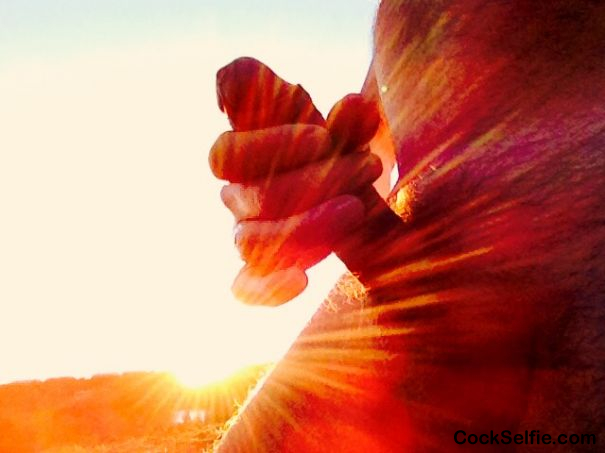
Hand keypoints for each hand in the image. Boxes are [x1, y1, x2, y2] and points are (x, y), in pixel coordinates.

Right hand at [210, 57, 381, 305]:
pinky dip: (268, 288)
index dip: (270, 146)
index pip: (224, 155)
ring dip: (305, 226)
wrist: (360, 184)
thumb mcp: (335, 120)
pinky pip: (246, 289)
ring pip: (249, 242)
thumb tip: (291, 95)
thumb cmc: (341, 145)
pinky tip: (301, 279)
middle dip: (313, 180)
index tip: (324, 137)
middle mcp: (238, 196)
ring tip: (356, 207)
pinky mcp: (265, 270)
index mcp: (241, 155)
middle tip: (368, 164)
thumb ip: (319, 108)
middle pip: (249, 198)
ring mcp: (249, 235)